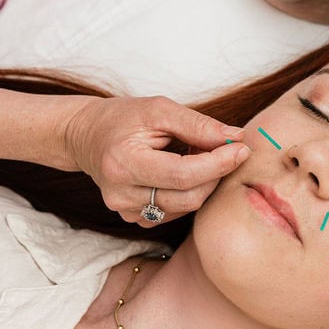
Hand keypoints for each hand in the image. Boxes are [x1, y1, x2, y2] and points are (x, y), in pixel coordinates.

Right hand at [64, 96, 250, 226]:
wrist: (86, 136)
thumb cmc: (123, 118)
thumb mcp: (159, 109)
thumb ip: (198, 125)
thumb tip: (236, 139)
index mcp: (123, 163)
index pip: (183, 174)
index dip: (218, 164)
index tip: (241, 148)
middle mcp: (121, 194)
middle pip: (188, 197)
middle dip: (216, 174)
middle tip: (227, 150)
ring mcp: (125, 211)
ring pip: (185, 207)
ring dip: (202, 183)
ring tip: (194, 155)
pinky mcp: (132, 218)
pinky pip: (174, 212)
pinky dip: (187, 192)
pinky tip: (181, 172)